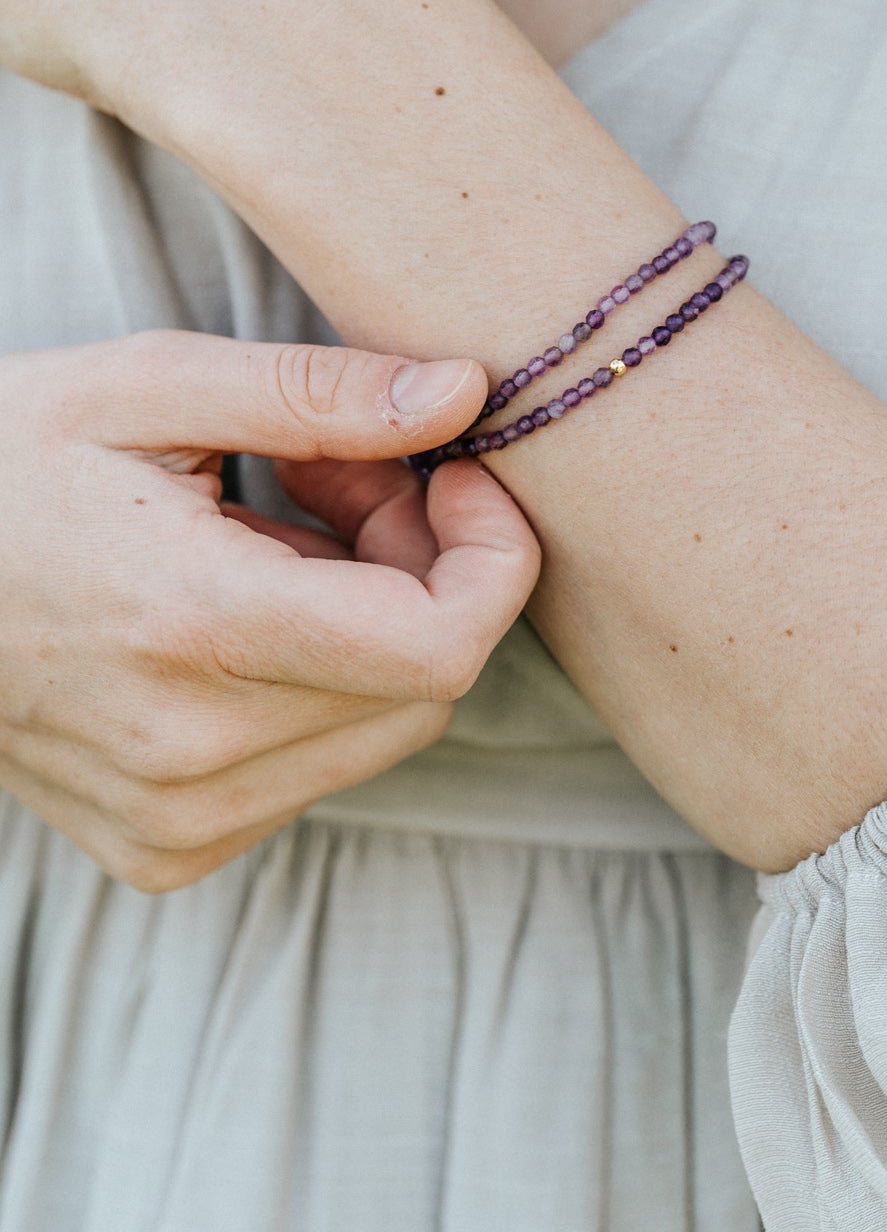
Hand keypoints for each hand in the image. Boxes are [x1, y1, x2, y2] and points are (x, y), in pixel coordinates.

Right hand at [0, 331, 539, 891]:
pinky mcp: (166, 845)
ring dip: (380, 625)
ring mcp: (176, 818)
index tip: (458, 474)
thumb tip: (463, 393)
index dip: (492, 554)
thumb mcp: (149, 387)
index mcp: (195, 631)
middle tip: (346, 479)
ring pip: (384, 729)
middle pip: (426, 681)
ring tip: (288, 533)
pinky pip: (317, 770)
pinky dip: (324, 686)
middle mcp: (193, 755)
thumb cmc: (4, 463)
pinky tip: (251, 611)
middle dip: (428, 567)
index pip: (442, 645)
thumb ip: (318, 394)